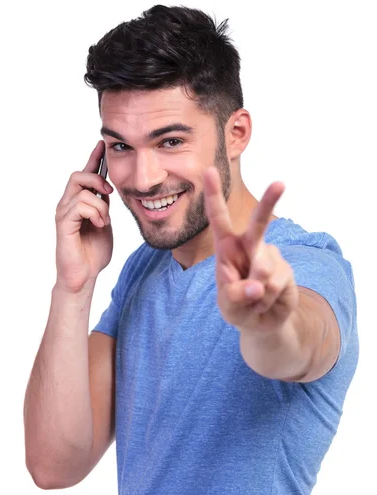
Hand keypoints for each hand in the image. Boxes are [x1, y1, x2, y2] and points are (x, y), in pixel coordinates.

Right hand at [54, 140, 113, 293]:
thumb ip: (104, 205)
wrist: (84, 276)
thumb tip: (108, 189)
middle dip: (97, 179)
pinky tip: (99, 225)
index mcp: (80, 203)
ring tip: (104, 221)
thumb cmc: (93, 252)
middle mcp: (68, 204)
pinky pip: (79, 205)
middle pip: (78, 175)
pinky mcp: (63, 224)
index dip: (94, 159)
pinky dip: (94, 213)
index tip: (102, 144)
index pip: (85, 174)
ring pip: (81, 190)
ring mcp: (64, 213)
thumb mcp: (105, 222)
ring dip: (100, 204)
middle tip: (109, 194)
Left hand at [203, 167, 298, 334]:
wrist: (262, 322)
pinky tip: (266, 302)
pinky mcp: (285, 270)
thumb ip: (236, 295)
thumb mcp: (229, 306)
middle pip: (259, 222)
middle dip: (270, 202)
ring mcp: (269, 256)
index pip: (219, 218)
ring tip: (253, 301)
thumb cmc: (238, 307)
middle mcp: (250, 246)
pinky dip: (267, 300)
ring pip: (263, 270)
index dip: (214, 196)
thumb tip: (257, 286)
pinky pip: (274, 284)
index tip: (210, 170)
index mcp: (227, 248)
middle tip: (280, 183)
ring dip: (255, 294)